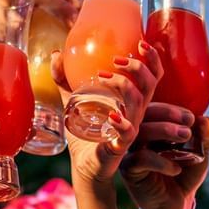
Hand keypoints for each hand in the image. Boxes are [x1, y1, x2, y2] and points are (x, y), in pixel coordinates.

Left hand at [54, 50, 156, 185]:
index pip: (152, 77)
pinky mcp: (119, 146)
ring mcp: (129, 129)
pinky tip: (112, 114)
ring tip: (103, 76)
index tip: (141, 42)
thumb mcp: (74, 102)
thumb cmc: (85, 135)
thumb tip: (55, 55)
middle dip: (138, 68)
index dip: (152, 59)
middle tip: (117, 59)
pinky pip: (127, 133)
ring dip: (124, 85)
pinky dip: (121, 122)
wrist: (84, 166)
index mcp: (131, 102)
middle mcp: (135, 114)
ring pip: (138, 103)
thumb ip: (65, 81)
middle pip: (150, 85)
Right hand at [121, 106, 208, 208]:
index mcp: (151, 129)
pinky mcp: (129, 171)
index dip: (171, 109)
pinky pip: (140, 158)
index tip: (191, 117)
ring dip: (163, 130)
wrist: (177, 205)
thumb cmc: (185, 176)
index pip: (153, 109)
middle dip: (166, 115)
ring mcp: (130, 153)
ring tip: (185, 136)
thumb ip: (202, 137)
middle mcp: (136, 138)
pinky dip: (160, 161)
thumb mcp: (199, 154)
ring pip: (139, 133)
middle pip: (142, 116)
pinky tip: (176, 169)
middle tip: (188, 122)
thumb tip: (204, 118)